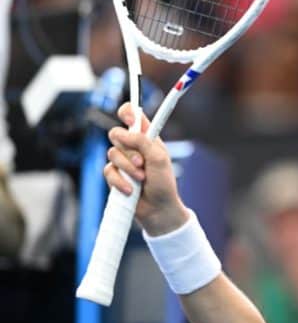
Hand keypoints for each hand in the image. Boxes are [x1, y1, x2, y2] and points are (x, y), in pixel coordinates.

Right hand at [104, 104, 188, 234]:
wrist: (158, 209)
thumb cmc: (163, 183)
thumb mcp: (159, 159)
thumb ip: (143, 142)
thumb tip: (122, 132)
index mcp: (147, 138)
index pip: (133, 116)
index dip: (127, 112)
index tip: (128, 119)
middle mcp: (133, 146)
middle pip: (115, 134)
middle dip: (127, 149)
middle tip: (141, 162)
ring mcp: (123, 161)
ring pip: (111, 153)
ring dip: (127, 168)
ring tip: (141, 179)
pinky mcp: (115, 175)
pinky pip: (108, 171)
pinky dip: (120, 181)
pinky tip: (130, 190)